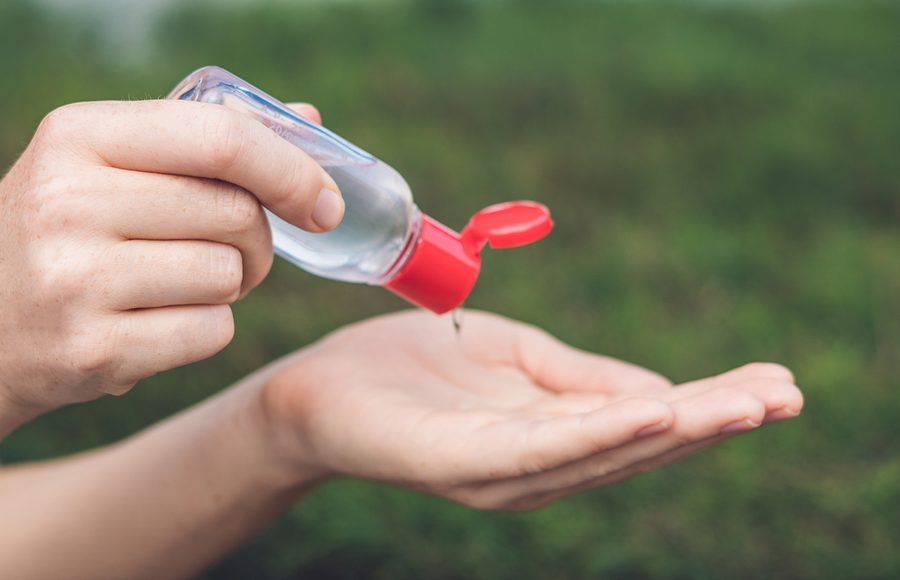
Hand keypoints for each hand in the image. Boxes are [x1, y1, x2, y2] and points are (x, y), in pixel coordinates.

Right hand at [0, 100, 340, 414]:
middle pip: (238, 214)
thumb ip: (206, 138)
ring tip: (178, 284)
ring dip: (229, 286)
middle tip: (231, 250)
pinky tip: (157, 322)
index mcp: (79, 135)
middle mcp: (67, 201)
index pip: (223, 138)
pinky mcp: (92, 350)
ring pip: (230, 276)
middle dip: (257, 240)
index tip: (325, 202)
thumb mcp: (111, 164)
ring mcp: (73, 280)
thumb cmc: (72, 232)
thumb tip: (308, 116)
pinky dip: (207, 329)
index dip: (292, 170)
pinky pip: (212, 332)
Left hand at [262, 310, 803, 510]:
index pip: (642, 424)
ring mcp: (499, 473)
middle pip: (638, 448)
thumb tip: (661, 392)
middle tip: (786, 395)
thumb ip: (580, 378)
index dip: (708, 407)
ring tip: (745, 405)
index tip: (776, 382)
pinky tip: (653, 416)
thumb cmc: (415, 371)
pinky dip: (600, 435)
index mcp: (549, 437)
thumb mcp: (513, 358)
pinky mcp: (459, 464)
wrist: (319, 388)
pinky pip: (539, 450)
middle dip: (714, 422)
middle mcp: (535, 467)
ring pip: (603, 454)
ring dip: (678, 430)